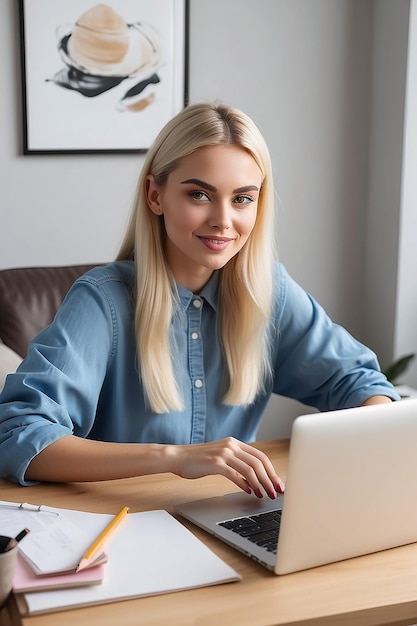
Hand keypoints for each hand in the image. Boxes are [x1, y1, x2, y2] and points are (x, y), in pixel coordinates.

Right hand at [168, 437, 284, 498]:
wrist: (178, 457)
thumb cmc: (199, 460)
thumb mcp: (221, 456)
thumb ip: (236, 462)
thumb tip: (255, 479)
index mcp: (235, 443)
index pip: (260, 456)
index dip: (272, 471)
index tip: (278, 484)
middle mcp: (231, 445)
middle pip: (259, 462)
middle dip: (270, 479)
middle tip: (276, 492)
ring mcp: (223, 453)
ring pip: (250, 469)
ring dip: (260, 484)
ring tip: (264, 494)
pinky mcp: (215, 463)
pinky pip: (235, 474)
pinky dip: (245, 484)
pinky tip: (249, 492)